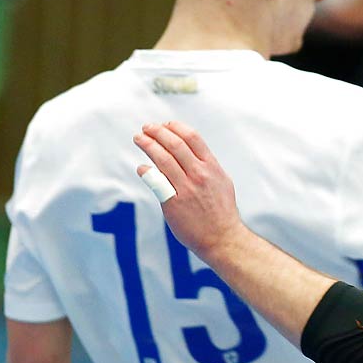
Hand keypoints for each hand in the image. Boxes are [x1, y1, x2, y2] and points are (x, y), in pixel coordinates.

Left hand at [134, 120, 244, 258]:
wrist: (223, 238)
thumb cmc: (222, 211)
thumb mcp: (222, 182)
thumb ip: (207, 166)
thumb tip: (192, 154)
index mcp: (212, 167)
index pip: (192, 138)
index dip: (175, 127)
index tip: (165, 125)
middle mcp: (200, 174)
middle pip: (175, 144)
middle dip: (157, 132)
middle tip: (147, 128)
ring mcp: (186, 188)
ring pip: (163, 159)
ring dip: (148, 145)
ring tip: (139, 138)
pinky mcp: (174, 203)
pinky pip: (156, 182)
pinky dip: (147, 171)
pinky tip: (142, 168)